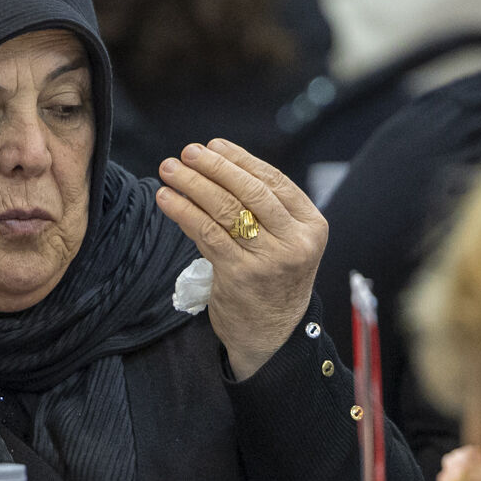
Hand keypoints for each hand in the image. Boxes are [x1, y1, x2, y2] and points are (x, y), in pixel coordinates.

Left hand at [155, 141, 324, 381]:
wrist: (273, 336)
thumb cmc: (274, 281)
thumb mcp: (287, 242)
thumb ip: (268, 210)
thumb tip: (219, 165)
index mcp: (312, 225)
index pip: (274, 182)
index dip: (240, 160)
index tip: (213, 145)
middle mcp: (296, 242)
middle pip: (250, 192)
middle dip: (214, 168)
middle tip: (187, 152)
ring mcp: (269, 260)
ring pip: (226, 210)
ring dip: (193, 185)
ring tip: (170, 170)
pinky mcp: (240, 276)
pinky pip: (207, 234)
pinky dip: (184, 212)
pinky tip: (167, 199)